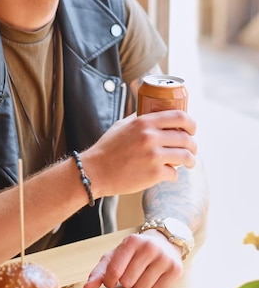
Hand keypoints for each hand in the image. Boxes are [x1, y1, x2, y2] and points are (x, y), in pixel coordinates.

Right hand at [82, 110, 196, 197]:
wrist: (95, 171)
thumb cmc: (107, 148)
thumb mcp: (121, 125)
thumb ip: (139, 119)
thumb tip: (154, 113)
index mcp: (144, 122)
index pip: (179, 116)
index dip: (191, 123)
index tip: (192, 129)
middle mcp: (151, 137)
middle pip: (186, 138)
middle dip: (193, 144)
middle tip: (192, 149)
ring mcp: (154, 156)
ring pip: (185, 156)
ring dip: (190, 160)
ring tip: (189, 162)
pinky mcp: (154, 175)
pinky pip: (174, 173)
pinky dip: (173, 175)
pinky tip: (169, 174)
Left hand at [83, 230, 183, 287]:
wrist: (165, 239)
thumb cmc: (136, 250)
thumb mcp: (116, 255)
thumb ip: (100, 271)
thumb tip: (87, 287)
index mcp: (131, 242)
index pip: (114, 271)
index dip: (110, 281)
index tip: (112, 280)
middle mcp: (149, 247)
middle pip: (127, 282)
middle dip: (127, 282)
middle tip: (132, 272)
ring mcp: (164, 258)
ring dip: (140, 286)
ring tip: (144, 273)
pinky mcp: (176, 269)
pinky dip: (154, 287)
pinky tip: (155, 275)